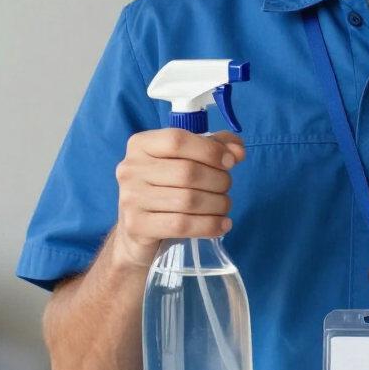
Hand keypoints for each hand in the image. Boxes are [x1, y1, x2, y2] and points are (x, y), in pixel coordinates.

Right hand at [112, 128, 245, 268]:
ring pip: (188, 200)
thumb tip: (238, 150)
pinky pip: (182, 225)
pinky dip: (209, 225)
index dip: (210, 150)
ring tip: (224, 206)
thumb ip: (214, 147)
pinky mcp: (136, 226)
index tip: (230, 162)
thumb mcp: (186, 159)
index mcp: (141, 144)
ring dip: (217, 204)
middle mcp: (131, 168)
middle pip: (187, 172)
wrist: (136, 229)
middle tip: (226, 188)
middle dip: (218, 180)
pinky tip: (222, 225)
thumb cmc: (165, 188)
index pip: (177, 140)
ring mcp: (130, 198)